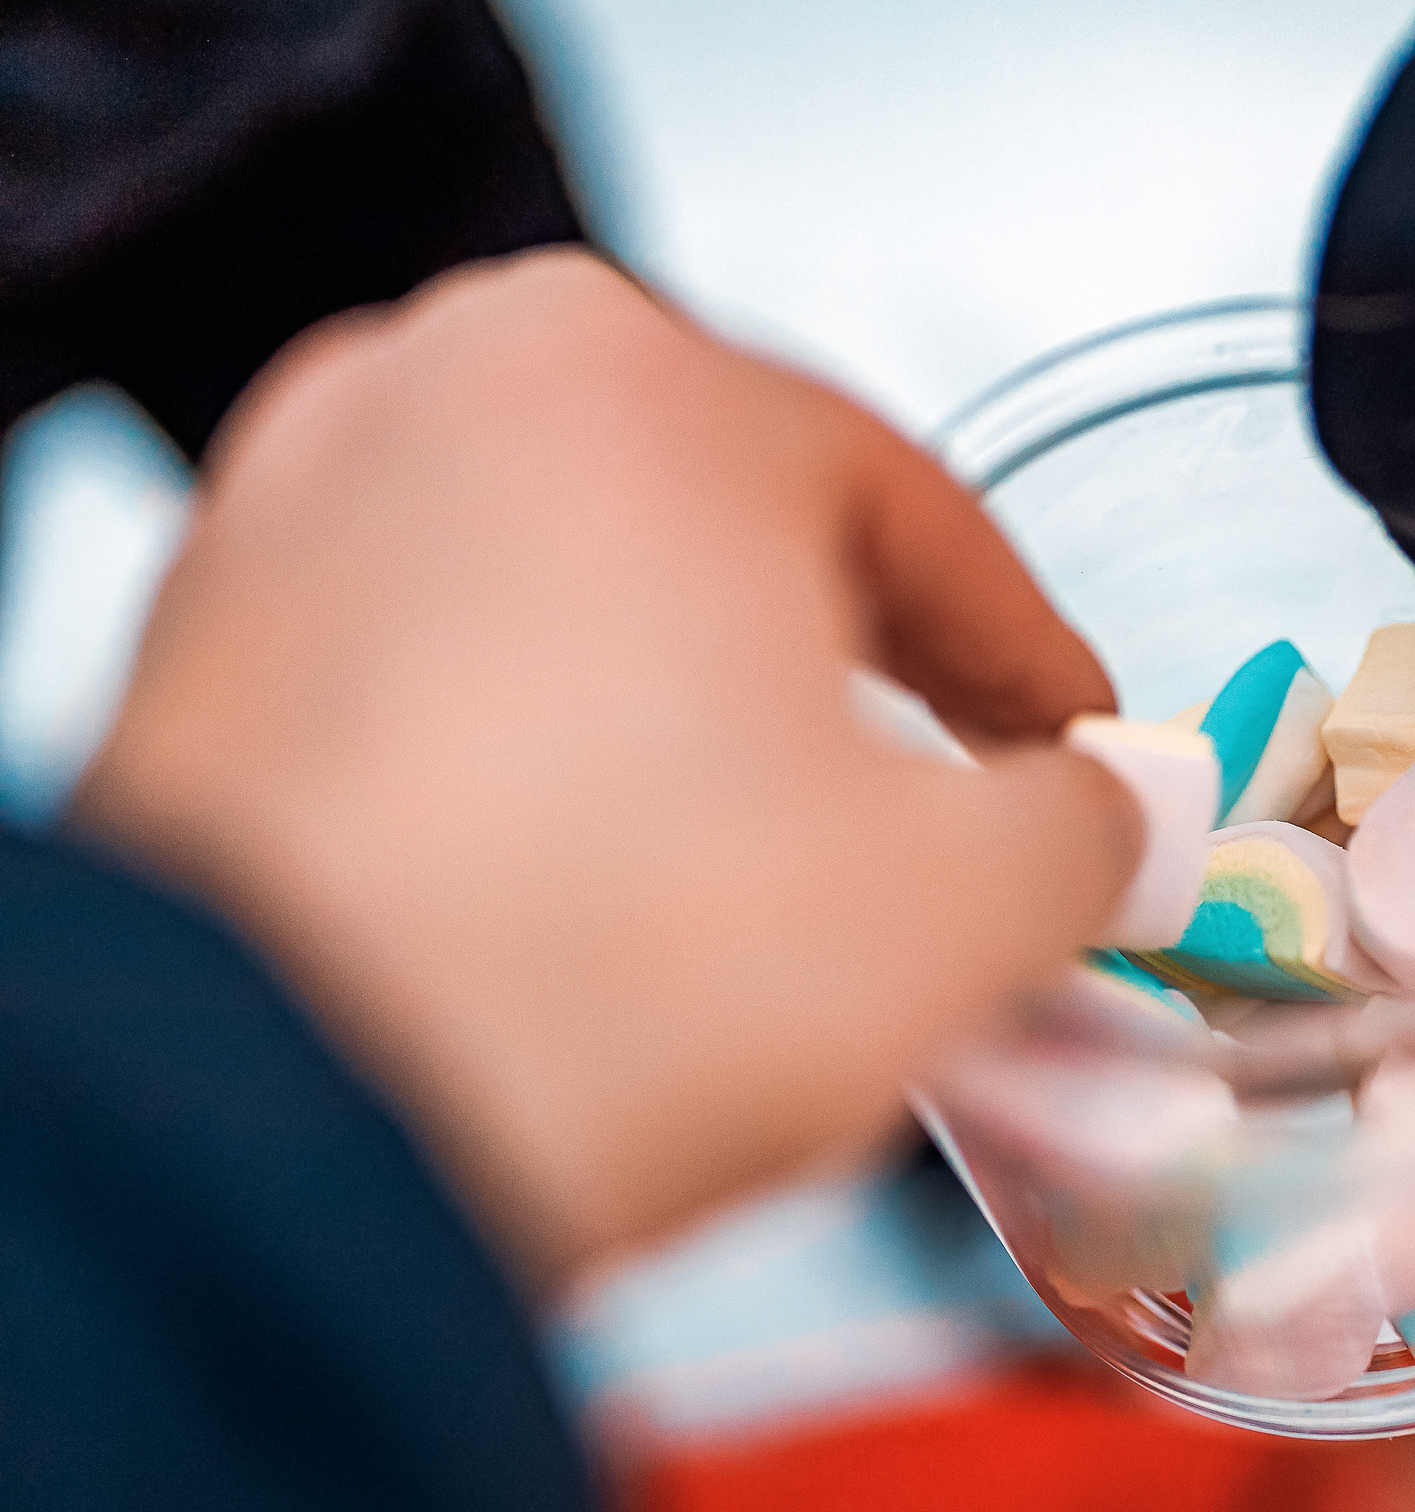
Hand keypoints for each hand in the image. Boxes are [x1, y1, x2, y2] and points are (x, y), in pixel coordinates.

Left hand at [74, 248, 1137, 1290]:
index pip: (916, 517)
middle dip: (857, 679)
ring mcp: (295, 505)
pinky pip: (441, 668)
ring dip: (695, 715)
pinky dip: (540, 755)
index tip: (1072, 746)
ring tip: (760, 868)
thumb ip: (1087, 831)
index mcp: (643, 379)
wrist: (268, 1133)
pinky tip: (592, 887)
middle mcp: (445, 385)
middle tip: (940, 802)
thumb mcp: (954, 905)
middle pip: (740, 537)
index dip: (1028, 659)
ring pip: (580, 595)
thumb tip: (1114, 822)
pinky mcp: (202, 643)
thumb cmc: (585, 973)